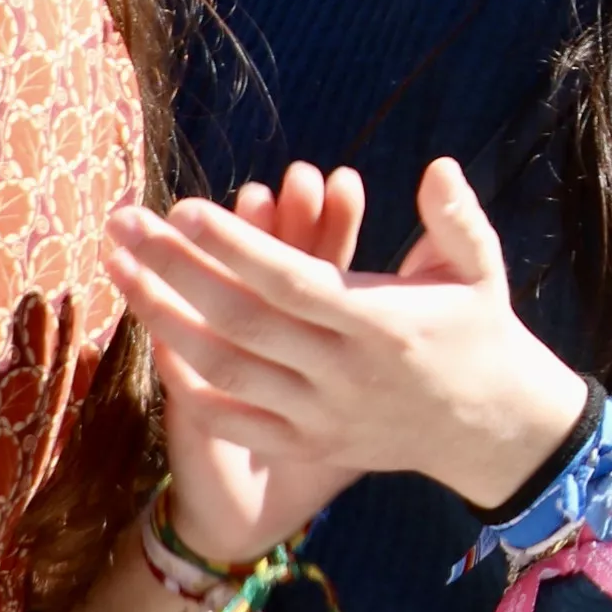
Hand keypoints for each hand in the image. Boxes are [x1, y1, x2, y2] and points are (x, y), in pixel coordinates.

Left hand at [109, 155, 594, 516]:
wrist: (491, 430)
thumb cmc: (481, 332)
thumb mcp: (480, 270)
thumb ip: (455, 219)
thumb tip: (437, 167)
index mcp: (381, 323)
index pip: (292, 280)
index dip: (235, 246)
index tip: (183, 208)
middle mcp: (342, 373)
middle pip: (240, 320)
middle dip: (173, 269)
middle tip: (124, 224)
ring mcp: (319, 415)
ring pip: (223, 369)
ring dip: (163, 319)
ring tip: (119, 270)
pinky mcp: (308, 445)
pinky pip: (231, 418)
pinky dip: (187, 384)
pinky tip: (153, 342)